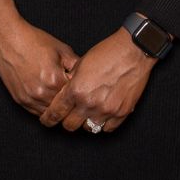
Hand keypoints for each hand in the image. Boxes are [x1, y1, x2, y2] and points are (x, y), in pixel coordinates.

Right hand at [0, 0, 78, 114]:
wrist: (8, 38)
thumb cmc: (33, 41)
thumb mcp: (62, 49)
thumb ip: (76, 65)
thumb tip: (87, 76)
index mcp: (55, 80)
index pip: (74, 96)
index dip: (78, 93)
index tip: (81, 91)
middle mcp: (42, 93)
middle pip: (63, 108)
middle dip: (68, 102)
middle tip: (72, 98)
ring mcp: (29, 98)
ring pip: (50, 114)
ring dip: (56, 108)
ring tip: (59, 98)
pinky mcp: (19, 100)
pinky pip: (36, 112)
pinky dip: (43, 107)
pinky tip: (47, 97)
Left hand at [38, 29, 155, 133]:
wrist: (133, 51)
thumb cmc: (107, 52)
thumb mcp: (81, 63)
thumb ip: (71, 81)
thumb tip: (65, 92)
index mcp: (76, 90)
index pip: (56, 113)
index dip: (49, 118)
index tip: (47, 120)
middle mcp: (89, 103)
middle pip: (70, 126)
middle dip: (67, 120)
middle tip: (70, 115)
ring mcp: (106, 110)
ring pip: (89, 128)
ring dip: (86, 121)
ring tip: (89, 112)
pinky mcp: (122, 113)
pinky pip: (108, 128)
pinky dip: (104, 123)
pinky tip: (103, 113)